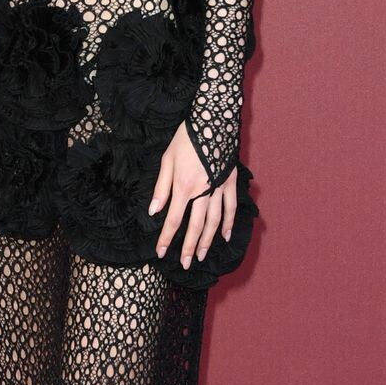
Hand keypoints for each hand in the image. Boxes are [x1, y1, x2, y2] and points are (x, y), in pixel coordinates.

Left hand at [149, 123, 236, 267]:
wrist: (212, 120)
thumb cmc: (186, 139)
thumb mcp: (166, 160)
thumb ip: (161, 188)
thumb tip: (154, 211)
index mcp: (183, 186)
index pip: (173, 220)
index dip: (167, 239)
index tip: (161, 253)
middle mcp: (202, 191)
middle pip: (195, 226)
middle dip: (188, 247)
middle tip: (184, 264)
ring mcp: (218, 188)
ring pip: (214, 221)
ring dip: (207, 241)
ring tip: (200, 255)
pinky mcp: (229, 183)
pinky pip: (231, 208)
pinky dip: (229, 224)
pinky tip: (224, 237)